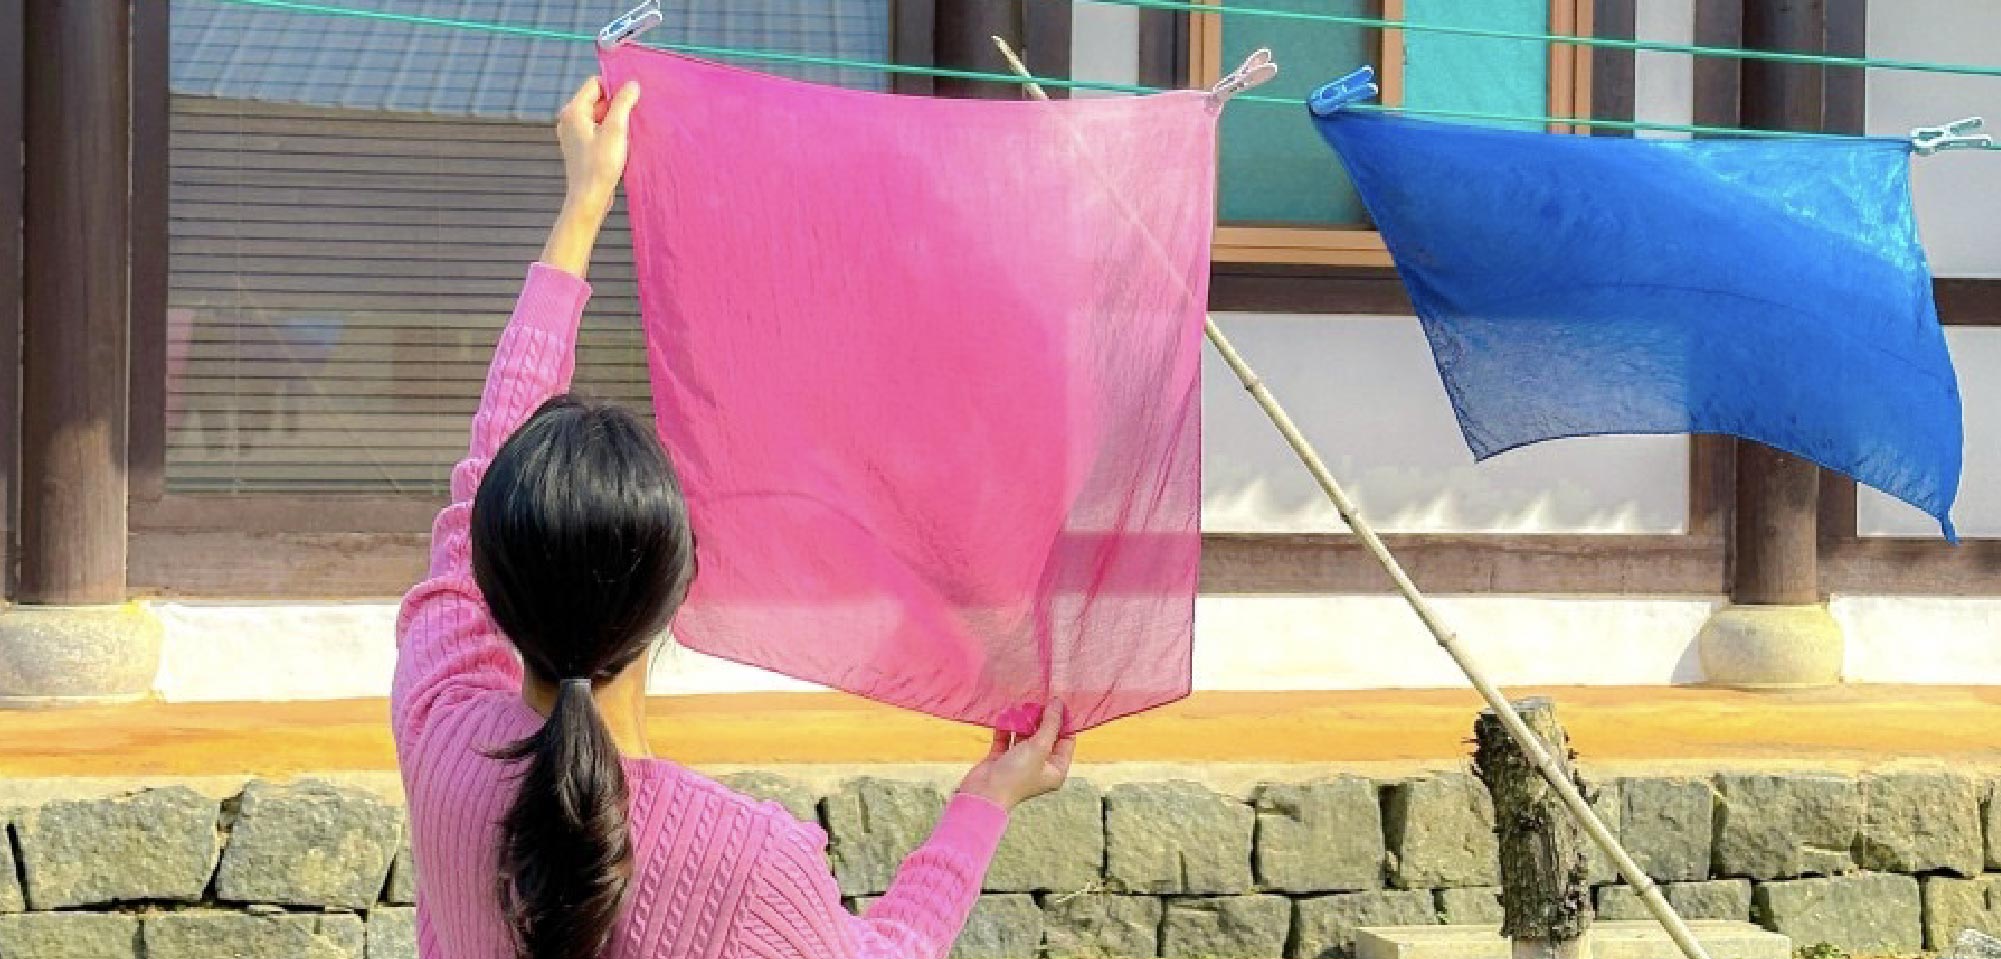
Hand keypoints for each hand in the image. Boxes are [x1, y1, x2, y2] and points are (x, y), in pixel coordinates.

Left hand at [555, 76, 639, 218]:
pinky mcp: (579, 146)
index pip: (595, 84)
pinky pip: (596, 129)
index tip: (632, 98)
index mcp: (573, 111)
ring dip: (614, 120)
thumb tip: (632, 84)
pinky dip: (609, 132)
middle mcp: (569, 119)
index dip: (615, 87)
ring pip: (598, 115)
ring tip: (627, 133)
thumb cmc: (600, 165)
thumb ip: (623, 103)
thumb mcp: (616, 130)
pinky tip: (620, 144)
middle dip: (616, 105)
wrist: (589, 198)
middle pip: (597, 99)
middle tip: (632, 118)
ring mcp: (572, 134)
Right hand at [956, 707, 1075, 810]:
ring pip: (1025, 736)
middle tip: (1037, 700)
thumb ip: (1050, 724)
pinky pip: (1006, 738)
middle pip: (1045, 736)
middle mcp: (1040, 766)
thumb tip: (1059, 703)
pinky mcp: (1001, 759)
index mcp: (1055, 769)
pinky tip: (1005, 716)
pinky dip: (1006, 728)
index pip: (1066, 741)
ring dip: (1022, 722)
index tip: (1058, 701)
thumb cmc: (1017, 774)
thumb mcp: (1039, 747)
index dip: (1064, 722)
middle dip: (1041, 719)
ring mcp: (1020, 762)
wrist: (983, 793)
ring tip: (1021, 706)